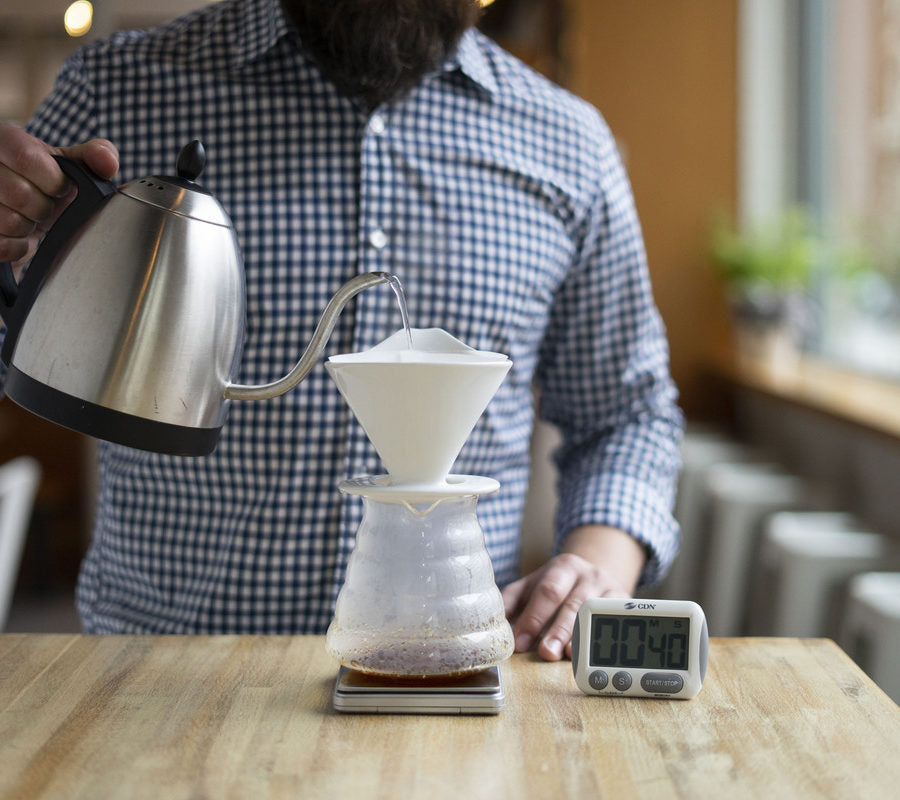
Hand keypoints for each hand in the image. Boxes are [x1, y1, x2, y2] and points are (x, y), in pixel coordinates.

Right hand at [0, 123, 117, 269]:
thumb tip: (108, 163)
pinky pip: (3, 246)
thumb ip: (91, 158)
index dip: (53, 179)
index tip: (63, 188)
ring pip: (10, 221)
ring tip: (28, 217)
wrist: (19, 213)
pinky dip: (17, 246)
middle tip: (44, 205)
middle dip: (44, 207)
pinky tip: (17, 235)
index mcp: (4, 139)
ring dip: (29, 226)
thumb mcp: (65, 165)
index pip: (25, 155)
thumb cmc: (42, 184)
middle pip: (20, 193)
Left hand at [502, 525, 645, 660]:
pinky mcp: (625, 604)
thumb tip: (494, 623)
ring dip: (579, 638)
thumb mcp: (533, 585)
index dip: (533, 617)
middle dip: (557, 631)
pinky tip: (592, 652)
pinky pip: (615, 622)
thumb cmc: (558, 586)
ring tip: (566, 655)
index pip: (547, 591)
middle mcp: (589, 575)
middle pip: (572, 604)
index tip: (521, 641)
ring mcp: (610, 589)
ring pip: (595, 615)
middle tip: (545, 653)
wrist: (597, 575)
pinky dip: (602, 638)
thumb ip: (513, 601)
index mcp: (563, 567)